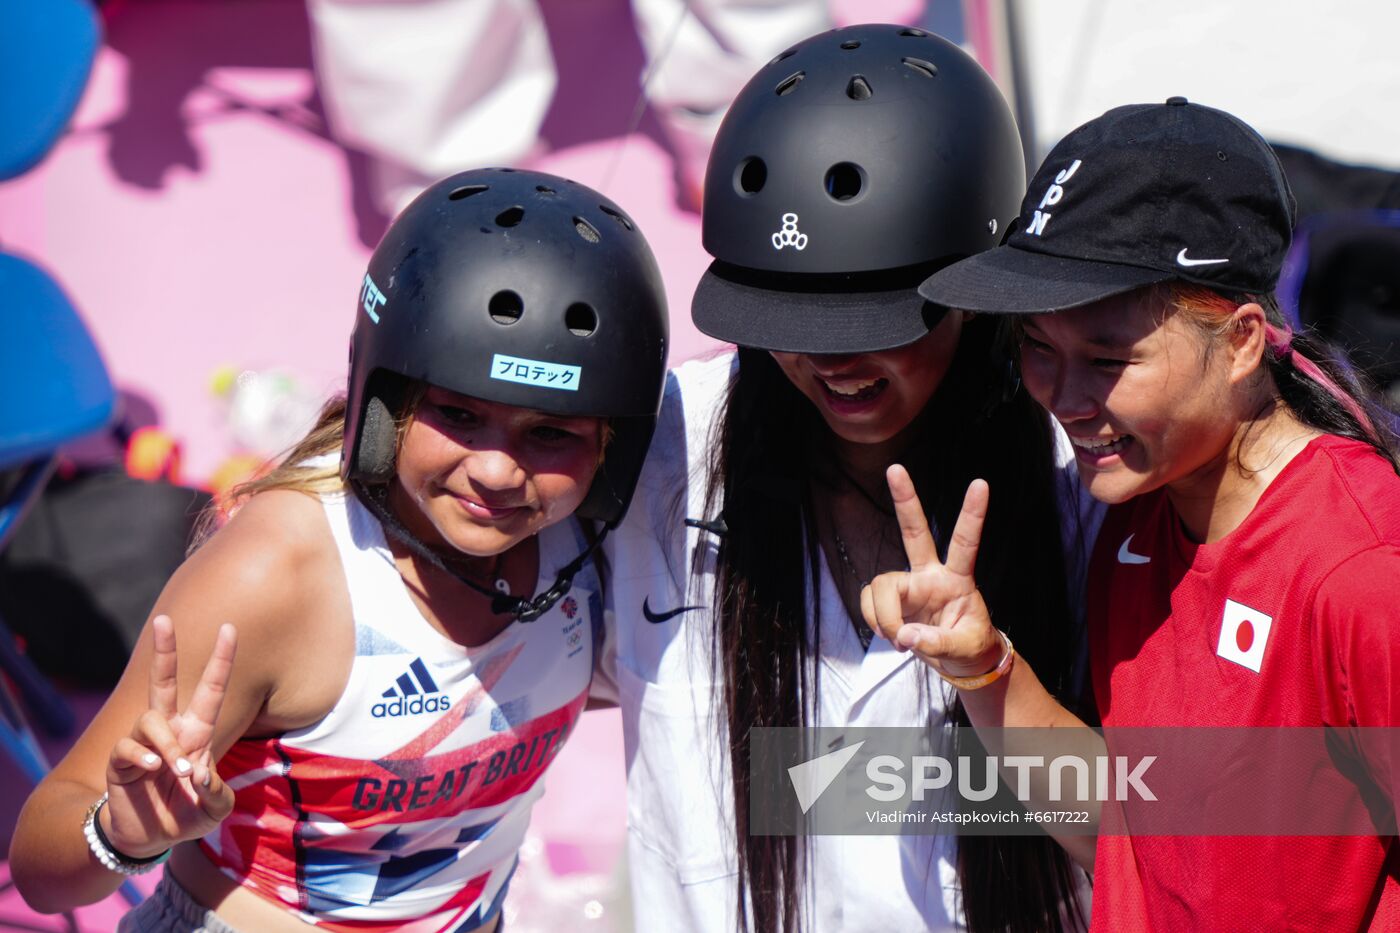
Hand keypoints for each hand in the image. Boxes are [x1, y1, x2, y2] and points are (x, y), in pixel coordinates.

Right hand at [101, 615, 236, 857]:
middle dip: (164, 651)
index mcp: (198, 732)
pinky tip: (154, 770)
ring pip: (151, 719)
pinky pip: (129, 748)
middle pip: (163, 681)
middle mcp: (170, 730)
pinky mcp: (121, 762)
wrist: (151, 838)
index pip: (211, 690)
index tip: (230, 628)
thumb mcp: (215, 808)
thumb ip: (216, 793)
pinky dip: (144, 756)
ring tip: (179, 769)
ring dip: (168, 744)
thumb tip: (201, 775)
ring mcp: (143, 743)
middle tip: (163, 620)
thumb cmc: (188, 813)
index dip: (221, 660)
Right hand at [860, 466, 1003, 679]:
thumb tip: (904, 634)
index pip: (965, 542)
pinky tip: (892, 636)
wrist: (961, 664)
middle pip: (914, 532)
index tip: (980, 484)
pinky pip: (870, 603)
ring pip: (881, 584)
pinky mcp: (894, 602)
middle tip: (895, 469)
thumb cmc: (972, 648)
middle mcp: (931, 575)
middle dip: (906, 501)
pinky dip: (875, 621)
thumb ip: (936, 642)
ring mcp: (910, 586)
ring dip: (882, 615)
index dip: (972, 514)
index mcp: (958, 580)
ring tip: (899, 640)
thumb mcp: (965, 648)